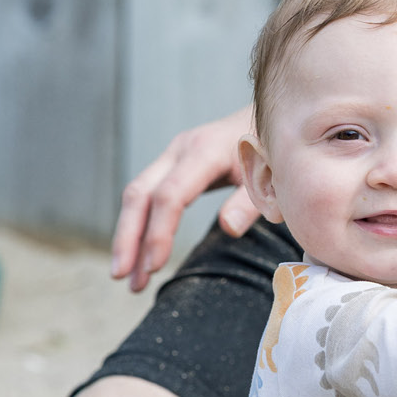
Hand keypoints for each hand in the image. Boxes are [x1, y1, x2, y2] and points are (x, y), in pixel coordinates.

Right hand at [110, 105, 258, 290]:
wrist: (270, 117)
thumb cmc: (274, 150)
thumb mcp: (273, 175)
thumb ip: (252, 200)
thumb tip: (228, 228)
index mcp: (206, 151)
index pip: (170, 195)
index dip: (159, 232)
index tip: (154, 267)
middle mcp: (181, 150)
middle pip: (140, 194)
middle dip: (128, 237)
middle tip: (121, 277)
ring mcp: (173, 155)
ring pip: (137, 196)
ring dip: (129, 237)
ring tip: (128, 280)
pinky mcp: (172, 165)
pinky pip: (147, 196)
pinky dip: (140, 227)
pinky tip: (140, 256)